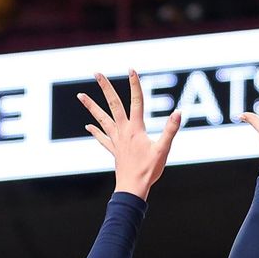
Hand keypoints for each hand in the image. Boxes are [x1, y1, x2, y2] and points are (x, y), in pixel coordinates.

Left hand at [78, 70, 180, 199]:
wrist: (132, 188)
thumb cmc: (149, 170)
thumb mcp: (163, 149)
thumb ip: (171, 130)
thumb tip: (178, 112)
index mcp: (136, 128)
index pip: (136, 101)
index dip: (135, 84)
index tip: (131, 69)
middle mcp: (123, 131)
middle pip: (113, 104)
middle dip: (105, 87)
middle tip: (96, 73)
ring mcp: (116, 140)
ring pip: (102, 118)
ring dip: (91, 106)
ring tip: (80, 95)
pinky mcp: (114, 150)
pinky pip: (102, 137)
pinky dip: (95, 130)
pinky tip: (88, 125)